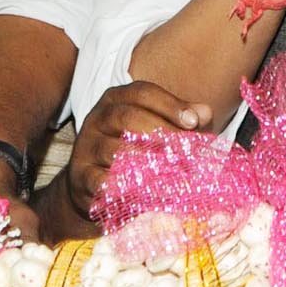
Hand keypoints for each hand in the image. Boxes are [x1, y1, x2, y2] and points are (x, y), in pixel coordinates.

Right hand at [61, 81, 208, 221]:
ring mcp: (86, 147)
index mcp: (116, 100)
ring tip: (177, 176)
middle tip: (190, 154)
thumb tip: (204, 113)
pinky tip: (149, 194)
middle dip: (163, 134)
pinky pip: (102, 181)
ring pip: (116, 151)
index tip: (195, 122)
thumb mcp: (159, 129)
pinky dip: (127, 188)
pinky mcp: (81, 177)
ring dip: (150, 165)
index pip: (142, 93)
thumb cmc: (136, 150)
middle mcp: (97, 118)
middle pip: (129, 118)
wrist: (94, 185)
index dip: (170, 105)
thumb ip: (183, 120)